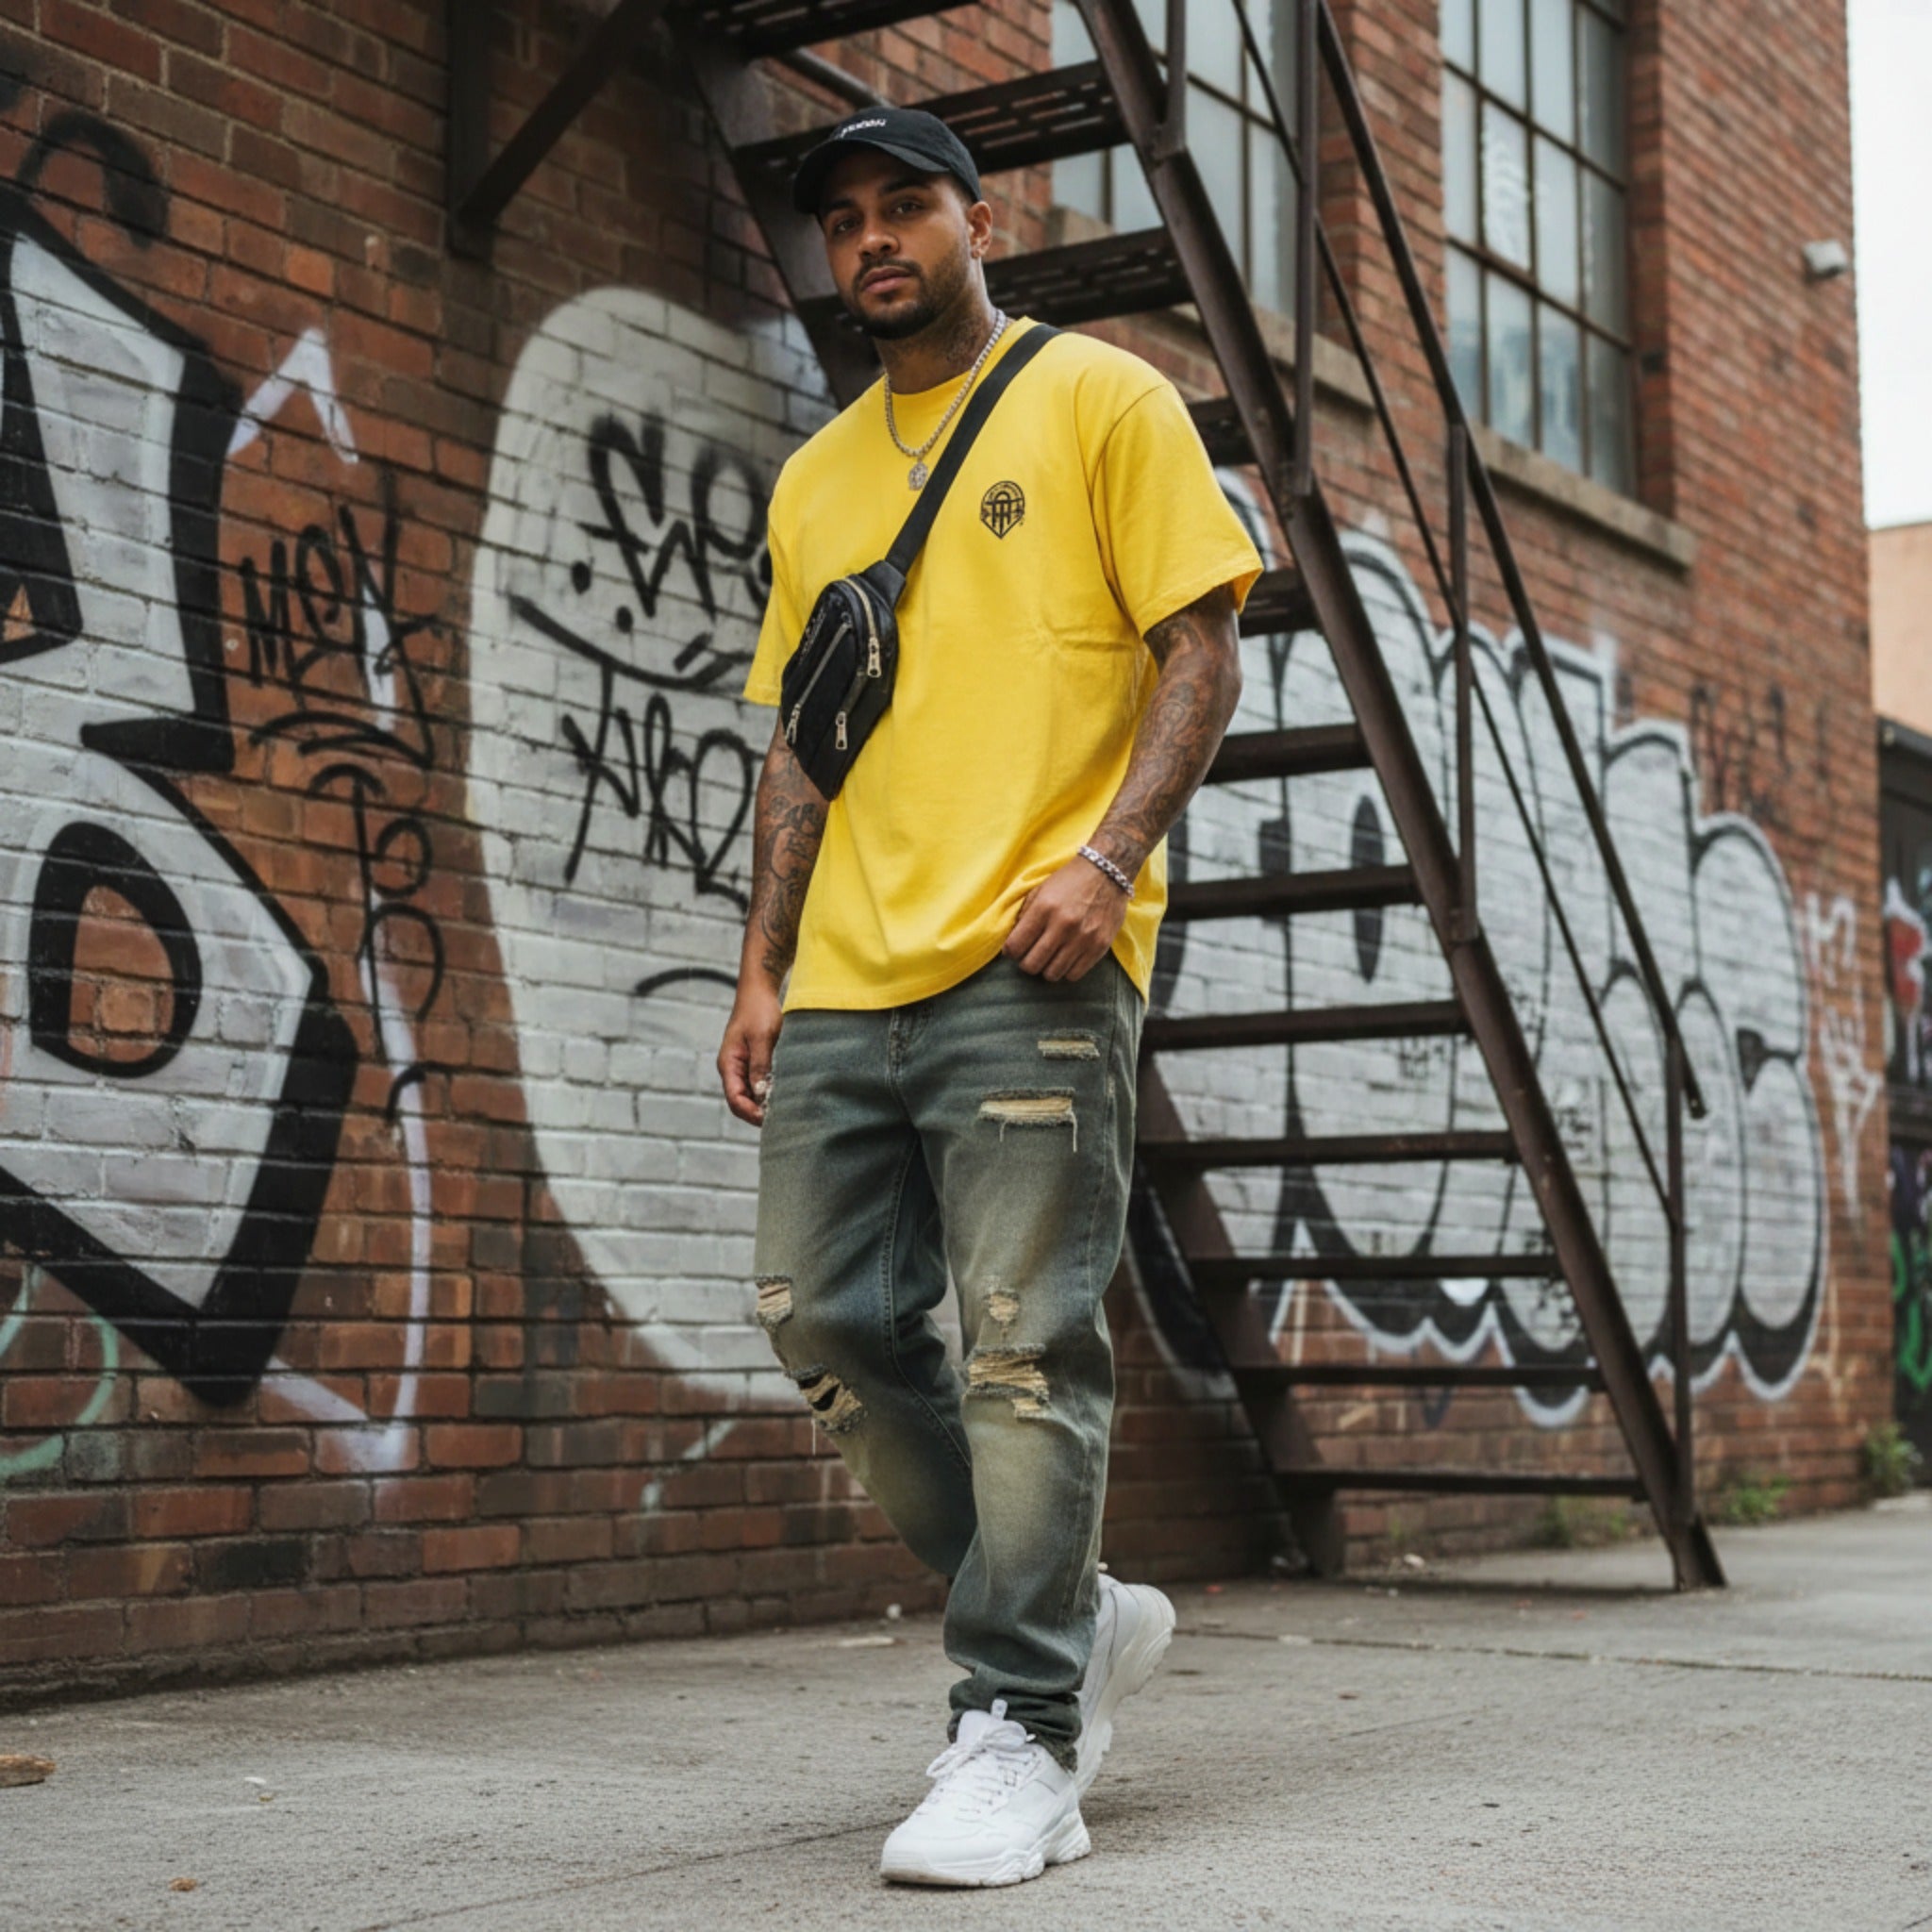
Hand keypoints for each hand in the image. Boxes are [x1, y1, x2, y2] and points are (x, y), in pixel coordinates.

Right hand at [718, 976, 783, 1125]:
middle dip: (759, 1113)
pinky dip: (772, 1091)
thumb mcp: (762, 1037)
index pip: (735, 1100)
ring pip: (753, 1095)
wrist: (760, 990)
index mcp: (729, 1064)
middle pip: (742, 1103)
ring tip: (787, 1109)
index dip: (751, 1113)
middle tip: (783, 1119)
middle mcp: (734, 1069)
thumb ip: (760, 1065)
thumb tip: (762, 1094)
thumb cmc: (759, 1010)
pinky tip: (787, 1094)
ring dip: (766, 1103)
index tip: (771, 1118)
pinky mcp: (756, 1062)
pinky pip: (761, 1084)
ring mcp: (744, 1067)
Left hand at [1003, 854, 1131, 979]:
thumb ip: (1025, 915)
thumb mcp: (1040, 890)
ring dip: (1046, 969)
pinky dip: (1066, 971)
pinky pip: (1074, 975)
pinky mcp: (1099, 946)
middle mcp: (1063, 925)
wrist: (1107, 873)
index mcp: (1044, 908)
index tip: (1014, 950)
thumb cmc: (1069, 881)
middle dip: (1026, 964)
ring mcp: (1083, 938)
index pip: (1015, 945)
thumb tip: (1014, 941)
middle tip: (1030, 956)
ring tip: (1049, 958)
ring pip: (1052, 974)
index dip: (1010, 951)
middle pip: (1032, 965)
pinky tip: (1066, 959)